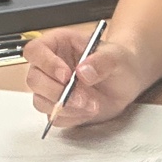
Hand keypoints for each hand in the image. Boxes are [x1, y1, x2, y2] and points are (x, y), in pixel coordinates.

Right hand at [23, 27, 143, 127]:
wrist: (127, 81)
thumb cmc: (118, 61)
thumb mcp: (116, 56)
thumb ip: (101, 61)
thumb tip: (83, 71)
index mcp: (58, 44)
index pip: (35, 50)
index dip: (46, 63)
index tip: (66, 75)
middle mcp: (50, 65)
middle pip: (34, 79)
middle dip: (57, 92)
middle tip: (83, 97)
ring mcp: (52, 88)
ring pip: (40, 101)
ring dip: (66, 107)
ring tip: (91, 105)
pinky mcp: (59, 107)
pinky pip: (55, 117)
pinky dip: (71, 118)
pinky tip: (88, 111)